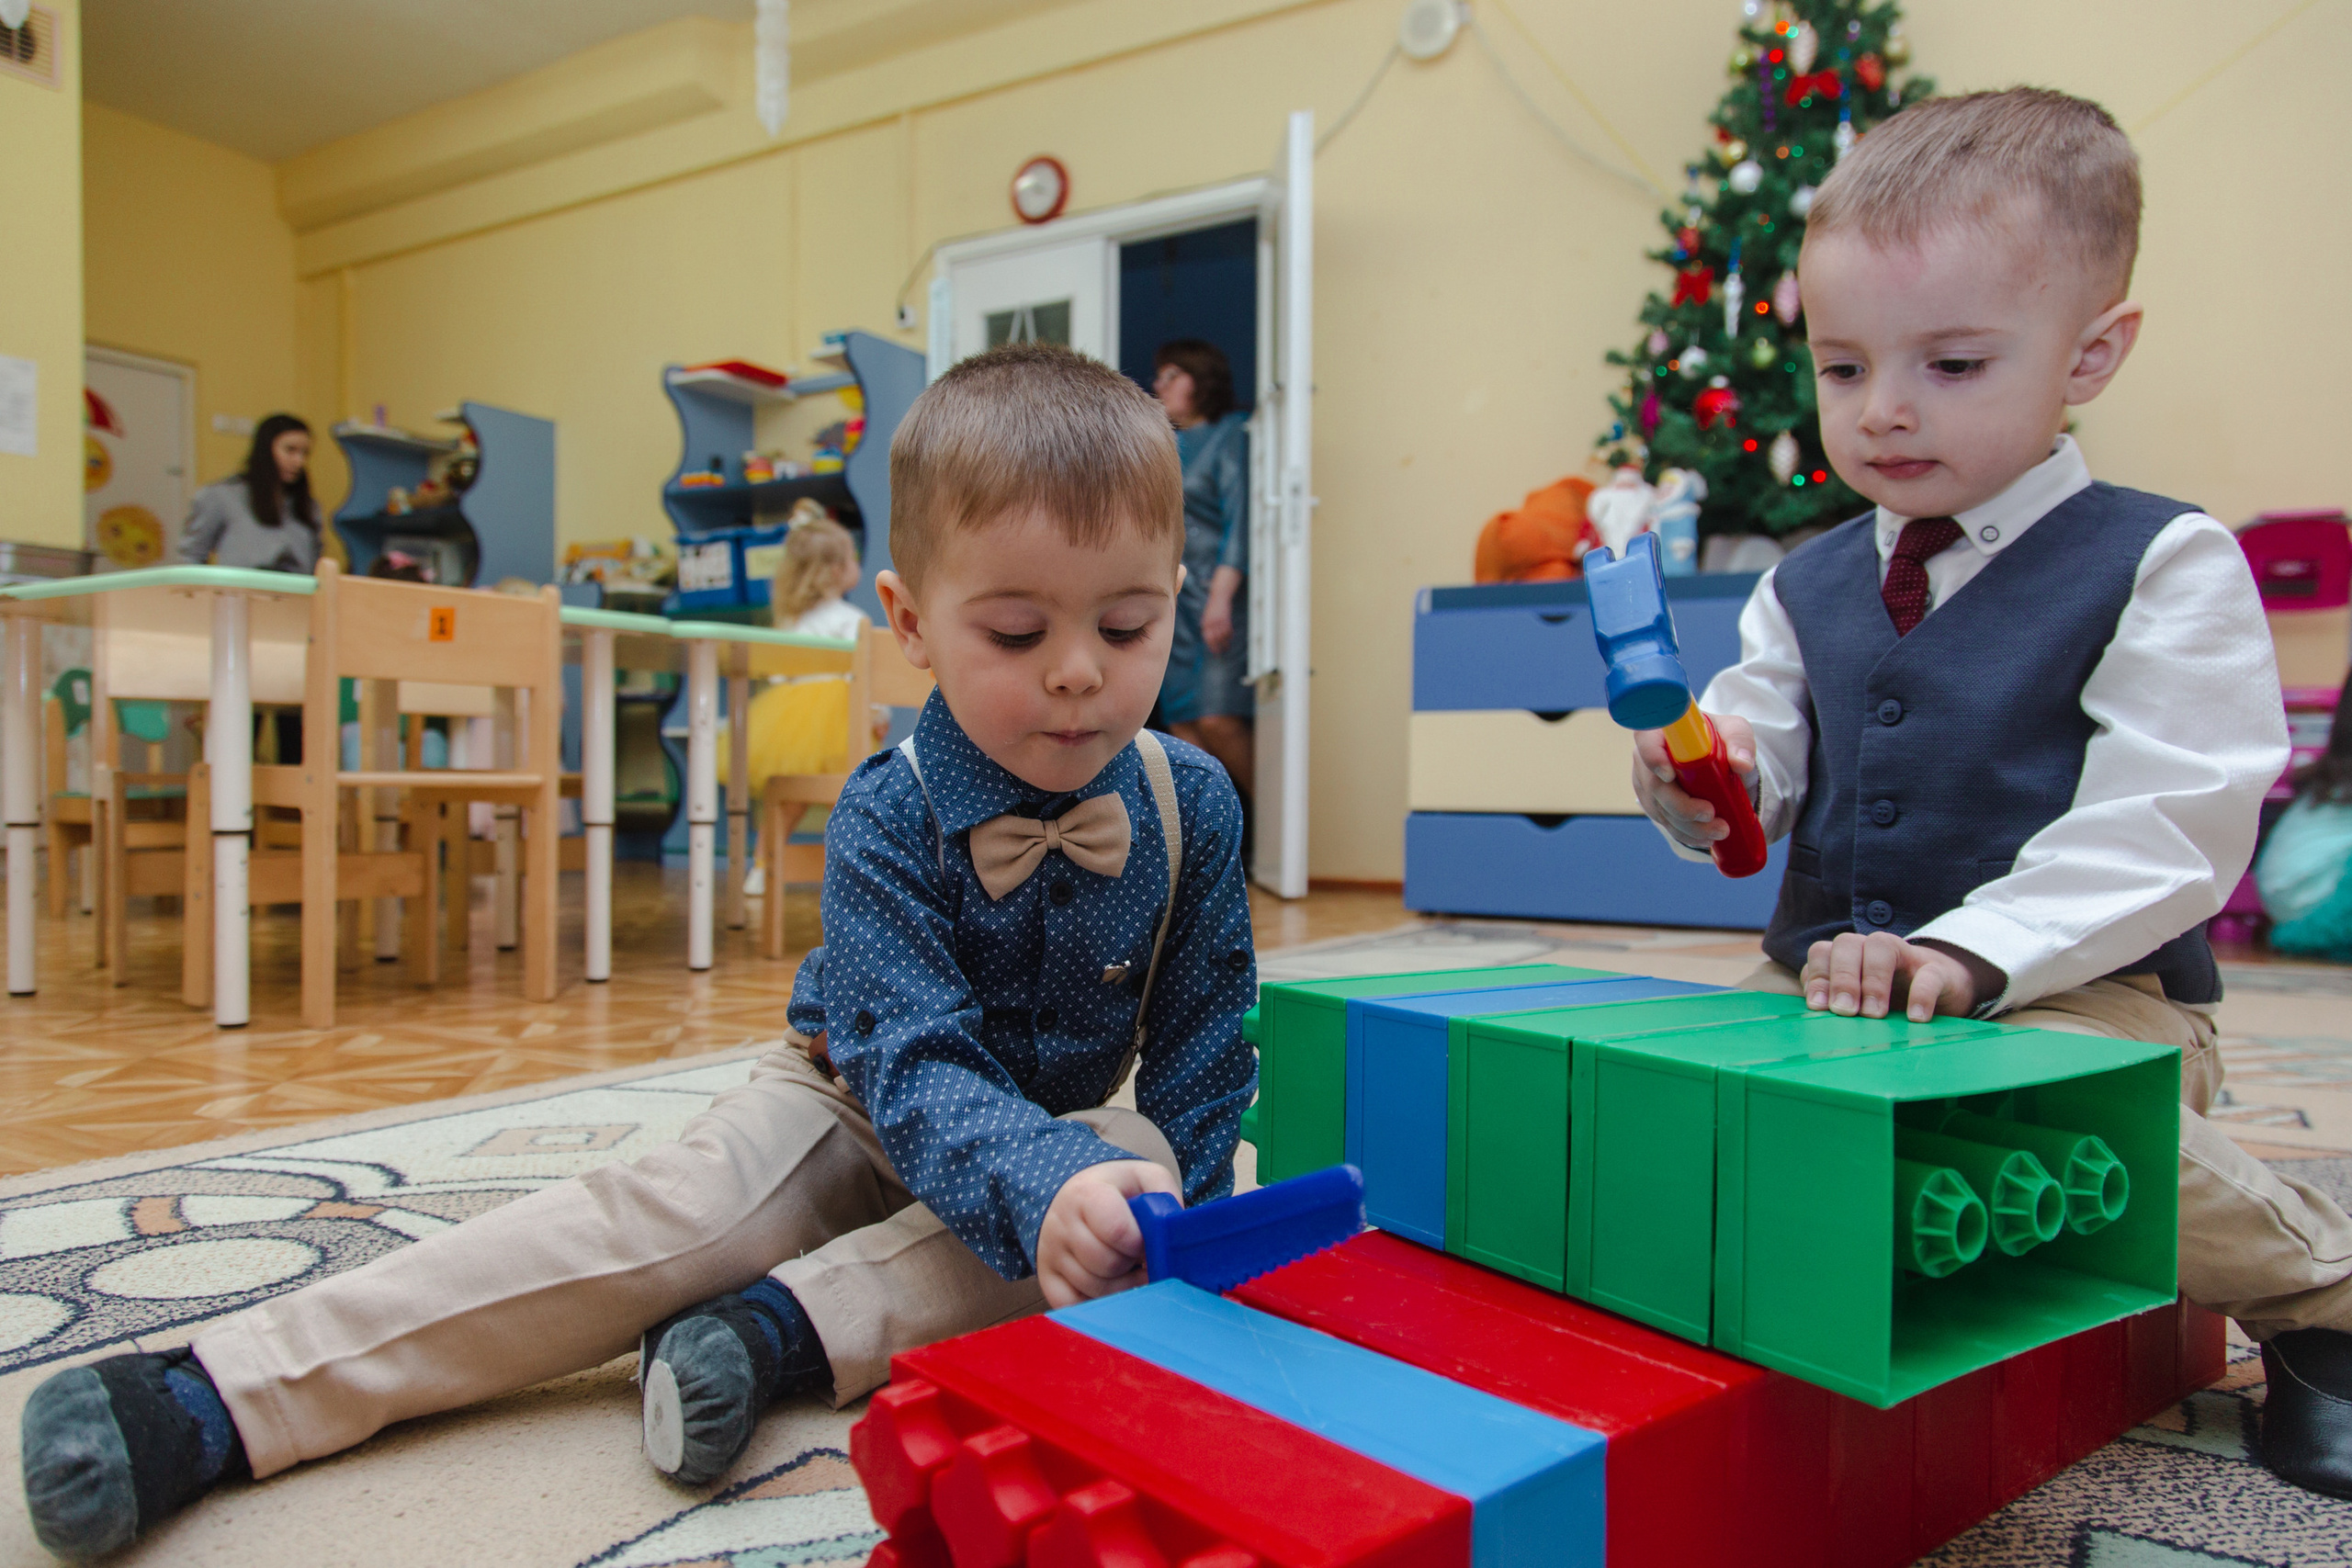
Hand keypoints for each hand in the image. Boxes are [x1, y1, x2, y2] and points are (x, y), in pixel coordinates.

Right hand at [1036, 1159, 1180, 1307]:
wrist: (1067, 1196)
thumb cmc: (1111, 1190)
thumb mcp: (1140, 1176)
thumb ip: (1163, 1192)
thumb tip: (1176, 1226)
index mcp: (1086, 1196)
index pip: (1117, 1230)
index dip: (1140, 1242)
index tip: (1146, 1240)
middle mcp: (1062, 1226)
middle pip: (1107, 1264)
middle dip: (1132, 1265)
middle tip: (1140, 1257)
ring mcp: (1051, 1256)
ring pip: (1095, 1289)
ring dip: (1122, 1286)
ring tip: (1129, 1269)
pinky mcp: (1047, 1280)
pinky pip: (1074, 1306)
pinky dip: (1099, 1303)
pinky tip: (1111, 1285)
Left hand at [1202, 566, 1242, 655]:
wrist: (1219, 596)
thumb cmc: (1213, 608)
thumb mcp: (1207, 618)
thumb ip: (1208, 627)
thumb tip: (1210, 638)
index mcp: (1205, 624)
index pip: (1207, 638)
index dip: (1211, 646)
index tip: (1215, 652)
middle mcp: (1211, 623)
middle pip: (1214, 639)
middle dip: (1218, 647)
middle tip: (1221, 653)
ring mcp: (1218, 621)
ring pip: (1222, 635)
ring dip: (1225, 642)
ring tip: (1227, 647)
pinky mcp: (1225, 618)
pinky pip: (1228, 630)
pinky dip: (1229, 635)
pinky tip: (1230, 638)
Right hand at [1631, 711, 1755, 848]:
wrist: (1711, 755)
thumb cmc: (1716, 736)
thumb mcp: (1733, 731)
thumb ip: (1739, 741)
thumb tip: (1742, 764)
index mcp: (1661, 731)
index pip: (1645, 739)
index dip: (1652, 757)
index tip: (1670, 775)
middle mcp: (1646, 757)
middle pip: (1654, 785)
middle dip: (1682, 806)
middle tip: (1711, 814)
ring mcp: (1646, 783)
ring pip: (1660, 810)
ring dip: (1689, 826)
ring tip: (1720, 831)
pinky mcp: (1654, 804)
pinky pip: (1666, 823)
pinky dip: (1687, 833)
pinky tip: (1707, 838)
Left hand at [1802, 931, 1998, 1021]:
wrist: (1942, 989)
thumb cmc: (1889, 997)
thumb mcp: (1858, 1001)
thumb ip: (1833, 1003)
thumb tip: (1813, 1021)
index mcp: (1848, 955)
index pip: (1822, 952)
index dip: (1817, 977)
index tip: (1818, 1008)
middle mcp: (1872, 948)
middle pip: (1847, 944)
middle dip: (1842, 978)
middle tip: (1844, 1011)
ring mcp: (1906, 955)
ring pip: (1882, 946)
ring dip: (1874, 981)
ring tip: (1873, 1015)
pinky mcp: (1938, 970)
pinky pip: (1929, 973)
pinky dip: (1921, 994)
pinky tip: (1915, 1018)